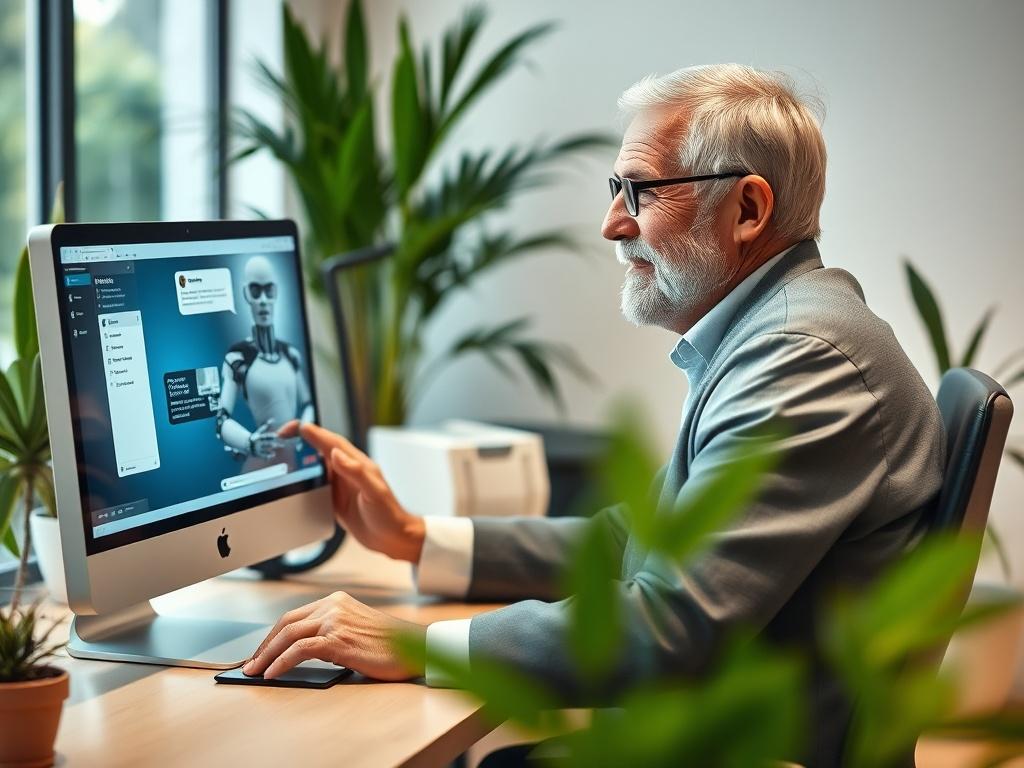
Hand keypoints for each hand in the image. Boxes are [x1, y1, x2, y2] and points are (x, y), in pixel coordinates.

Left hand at [242, 591, 425, 680]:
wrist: (415, 647)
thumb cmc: (389, 644)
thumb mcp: (355, 629)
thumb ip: (331, 632)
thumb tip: (300, 653)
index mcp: (336, 601)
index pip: (294, 616)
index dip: (273, 636)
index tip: (262, 652)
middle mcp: (332, 606)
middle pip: (286, 623)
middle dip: (264, 646)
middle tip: (251, 664)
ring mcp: (335, 621)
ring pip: (288, 635)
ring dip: (267, 655)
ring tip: (256, 672)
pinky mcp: (338, 639)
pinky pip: (299, 650)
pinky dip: (281, 662)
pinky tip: (273, 674)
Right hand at [249, 419, 283, 458]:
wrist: (246, 444)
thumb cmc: (256, 437)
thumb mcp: (259, 431)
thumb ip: (266, 426)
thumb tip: (273, 419)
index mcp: (258, 436)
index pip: (265, 436)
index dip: (271, 436)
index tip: (277, 435)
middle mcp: (257, 442)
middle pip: (266, 443)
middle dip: (272, 444)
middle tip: (280, 445)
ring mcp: (256, 448)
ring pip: (264, 450)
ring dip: (269, 451)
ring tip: (275, 453)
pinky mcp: (256, 454)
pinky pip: (262, 456)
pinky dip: (267, 456)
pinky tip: (273, 455)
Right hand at [277, 421, 425, 562]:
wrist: (393, 539)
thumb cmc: (389, 515)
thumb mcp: (374, 493)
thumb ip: (357, 472)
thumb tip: (337, 454)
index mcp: (359, 465)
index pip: (333, 444)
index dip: (316, 433)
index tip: (298, 426)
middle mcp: (348, 472)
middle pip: (322, 450)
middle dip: (302, 440)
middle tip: (282, 435)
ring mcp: (342, 486)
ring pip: (317, 466)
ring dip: (300, 458)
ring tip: (281, 452)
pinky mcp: (336, 500)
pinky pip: (316, 485)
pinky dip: (304, 480)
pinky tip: (292, 482)